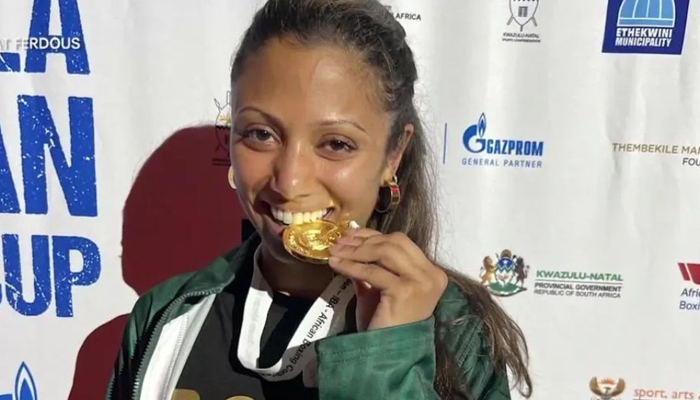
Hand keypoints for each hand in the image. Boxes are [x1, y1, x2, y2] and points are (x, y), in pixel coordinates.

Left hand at [328, 228, 448, 331]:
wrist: (388, 354)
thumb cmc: (385, 325)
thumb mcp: (378, 289)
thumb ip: (371, 266)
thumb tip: (351, 243)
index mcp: (430, 272)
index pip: (401, 242)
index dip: (373, 236)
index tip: (349, 235)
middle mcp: (431, 274)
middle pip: (395, 242)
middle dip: (364, 240)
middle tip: (339, 243)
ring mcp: (421, 282)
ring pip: (386, 252)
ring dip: (356, 250)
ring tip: (336, 252)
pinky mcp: (406, 290)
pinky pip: (373, 271)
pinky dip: (352, 266)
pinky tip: (336, 265)